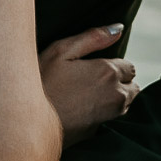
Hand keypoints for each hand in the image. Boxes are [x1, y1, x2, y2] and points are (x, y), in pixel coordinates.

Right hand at [39, 24, 137, 145]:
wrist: (28, 123)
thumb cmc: (42, 82)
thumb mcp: (62, 51)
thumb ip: (94, 37)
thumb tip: (119, 28)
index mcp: (108, 72)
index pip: (130, 67)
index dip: (114, 64)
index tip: (95, 66)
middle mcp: (116, 96)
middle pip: (132, 87)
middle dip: (119, 82)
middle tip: (91, 79)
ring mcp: (109, 117)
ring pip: (125, 104)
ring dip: (114, 97)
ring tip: (87, 93)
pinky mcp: (99, 132)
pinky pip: (112, 118)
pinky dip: (105, 112)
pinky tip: (83, 108)